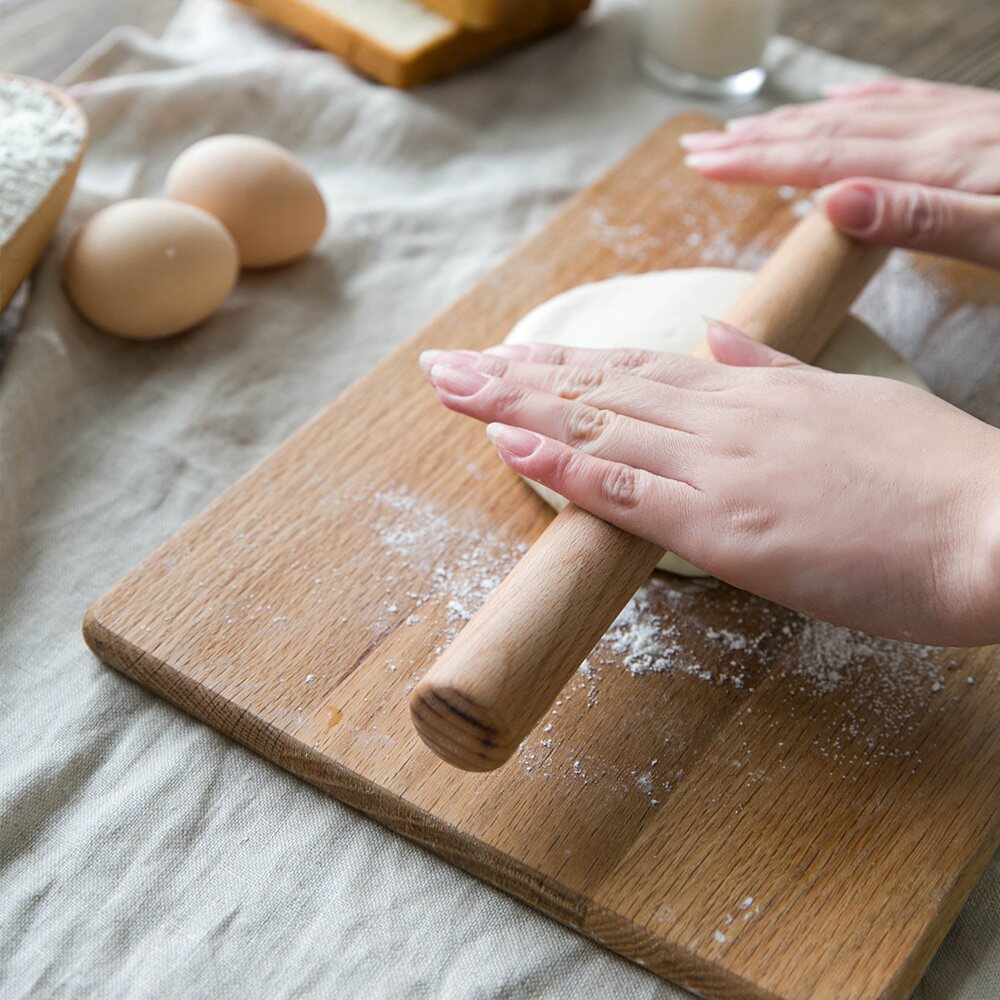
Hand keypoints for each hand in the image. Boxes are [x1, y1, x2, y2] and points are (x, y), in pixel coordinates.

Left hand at [421, 329, 999, 646]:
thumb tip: (716, 336)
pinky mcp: (729, 527)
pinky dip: (567, 467)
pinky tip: (512, 448)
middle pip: (600, 387)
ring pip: (600, 427)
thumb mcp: (849, 400)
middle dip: (516, 376)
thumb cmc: (936, 473)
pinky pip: (631, 491)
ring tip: (454, 390)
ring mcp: (721, 469)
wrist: (995, 528)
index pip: (636, 367)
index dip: (565, 362)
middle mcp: (725, 418)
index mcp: (754, 391)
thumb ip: (773, 370)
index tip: (509, 355)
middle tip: (447, 366)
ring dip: (518, 408)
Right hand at [681, 78, 999, 268]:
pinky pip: (902, 102)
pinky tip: (834, 101)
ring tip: (744, 129)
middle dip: (754, 141)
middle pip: (825, 133)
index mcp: (937, 165)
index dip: (757, 164)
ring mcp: (959, 122)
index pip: (824, 161)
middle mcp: (938, 134)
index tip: (702, 165)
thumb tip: (833, 201)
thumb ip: (925, 219)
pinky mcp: (979, 123)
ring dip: (790, 123)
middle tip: (697, 147)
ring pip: (855, 116)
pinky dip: (855, 103)